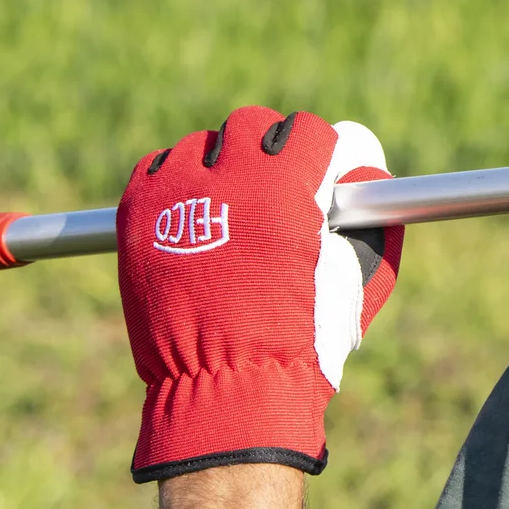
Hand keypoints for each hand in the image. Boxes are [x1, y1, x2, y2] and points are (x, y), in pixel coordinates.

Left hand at [117, 106, 402, 481]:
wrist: (229, 384)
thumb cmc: (306, 333)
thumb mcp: (362, 271)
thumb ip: (371, 214)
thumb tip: (366, 174)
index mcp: (286, 188)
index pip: (304, 129)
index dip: (317, 152)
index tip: (318, 175)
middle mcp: (228, 179)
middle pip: (251, 124)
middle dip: (268, 149)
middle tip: (275, 188)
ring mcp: (174, 194)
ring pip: (201, 146)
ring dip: (220, 166)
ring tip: (228, 209)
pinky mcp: (136, 214)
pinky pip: (157, 167)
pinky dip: (175, 182)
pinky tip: (192, 216)